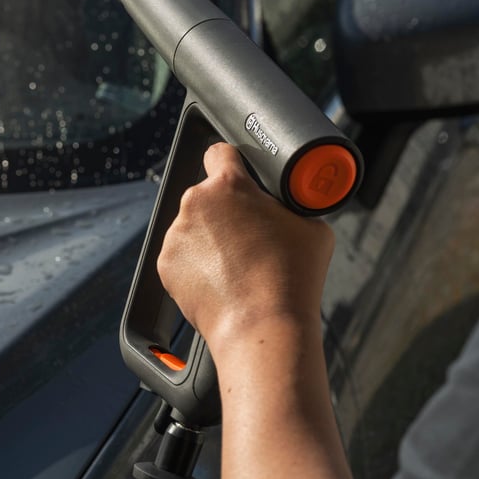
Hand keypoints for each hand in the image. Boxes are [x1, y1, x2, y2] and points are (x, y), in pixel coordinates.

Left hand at [157, 142, 335, 351]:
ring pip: (193, 227)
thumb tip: (286, 207)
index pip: (220, 153)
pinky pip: (182, 255)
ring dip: (209, 239)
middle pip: (208, 197)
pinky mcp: (166, 263)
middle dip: (224, 210)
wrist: (262, 325)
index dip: (231, 162)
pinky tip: (222, 281)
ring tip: (237, 266)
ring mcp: (176, 234)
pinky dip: (196, 265)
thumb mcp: (313, 226)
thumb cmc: (292, 277)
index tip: (236, 172)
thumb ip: (291, 206)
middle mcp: (195, 203)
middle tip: (249, 236)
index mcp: (229, 185)